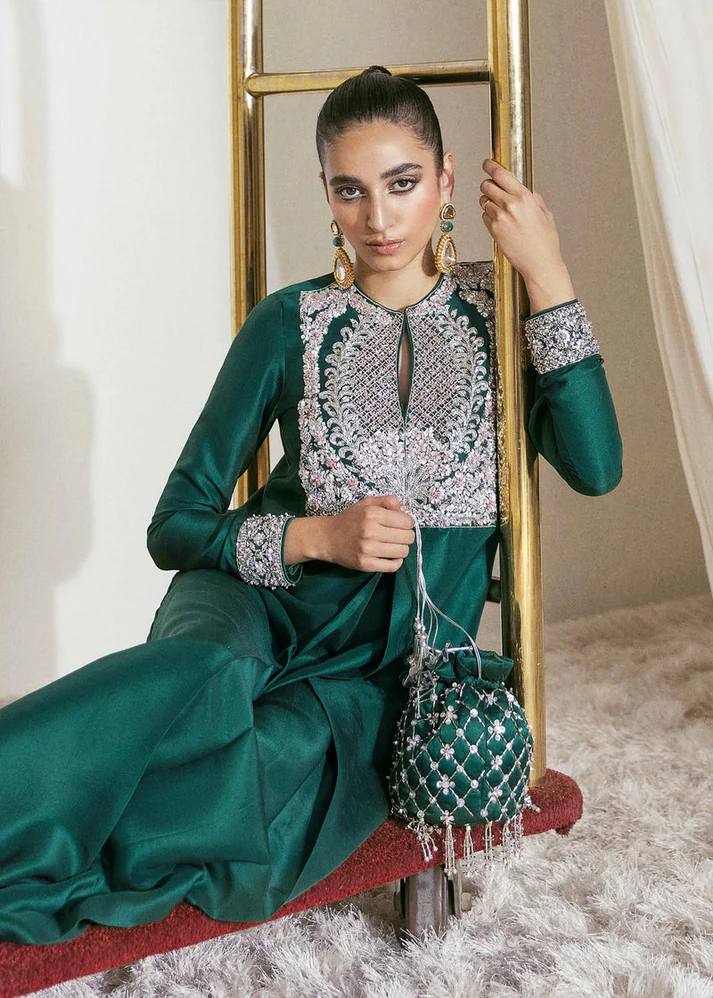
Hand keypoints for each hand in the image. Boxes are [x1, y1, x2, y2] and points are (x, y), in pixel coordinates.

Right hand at [317, 495, 415, 572]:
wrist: (327, 538)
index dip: (408, 522)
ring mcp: (368, 549)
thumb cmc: (348, 520)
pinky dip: (396, 561)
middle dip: (407, 535)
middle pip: (407, 537)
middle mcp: (370, 531)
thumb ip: (388, 502)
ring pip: (403, 551)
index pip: (406, 521)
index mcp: (372, 514)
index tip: (402, 524)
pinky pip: (393, 566)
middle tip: (399, 535)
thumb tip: (406, 511)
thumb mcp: (366, 503)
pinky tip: (391, 555)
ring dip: (402, 548)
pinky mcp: (365, 564)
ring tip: (393, 544)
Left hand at [479, 158, 565, 284]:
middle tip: (492, 189)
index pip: (501, 173)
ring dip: (488, 203)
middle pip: (487, 185)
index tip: (487, 163)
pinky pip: (484, 217)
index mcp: (524, 197)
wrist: (540, 263)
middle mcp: (510, 205)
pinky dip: (489, 217)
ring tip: (500, 211)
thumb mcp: (545, 214)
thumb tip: (528, 192)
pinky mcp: (493, 231)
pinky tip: (500, 223)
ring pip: (484, 201)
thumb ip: (535, 200)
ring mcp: (500, 218)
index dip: (490, 165)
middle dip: (487, 185)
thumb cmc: (545, 242)